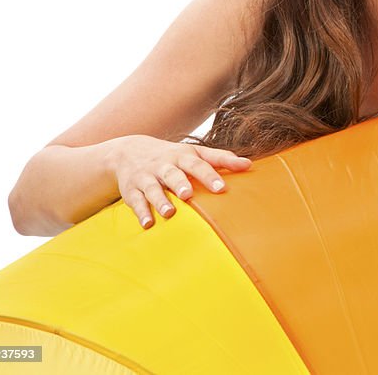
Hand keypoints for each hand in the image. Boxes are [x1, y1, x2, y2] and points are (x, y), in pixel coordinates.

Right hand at [106, 135, 251, 228]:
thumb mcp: (195, 153)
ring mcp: (146, 177)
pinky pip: (135, 201)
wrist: (129, 152)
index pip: (198, 164)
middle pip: (173, 174)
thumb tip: (248, 165)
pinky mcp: (131, 190)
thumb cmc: (172, 156)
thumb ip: (221, 159)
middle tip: (188, 194)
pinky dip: (141, 212)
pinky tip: (148, 224)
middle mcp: (164, 165)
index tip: (222, 188)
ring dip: (160, 200)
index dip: (210, 175)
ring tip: (169, 213)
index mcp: (182, 157)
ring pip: (152, 188)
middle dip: (180, 183)